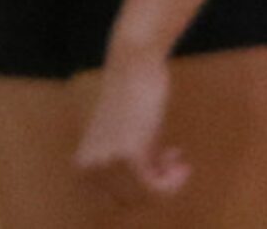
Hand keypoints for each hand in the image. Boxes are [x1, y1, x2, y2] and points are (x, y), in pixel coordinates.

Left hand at [75, 50, 187, 207]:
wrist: (134, 63)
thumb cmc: (135, 96)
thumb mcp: (132, 137)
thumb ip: (135, 163)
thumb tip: (151, 191)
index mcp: (84, 157)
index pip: (108, 200)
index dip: (137, 192)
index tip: (157, 171)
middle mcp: (90, 161)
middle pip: (126, 202)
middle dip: (154, 188)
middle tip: (172, 165)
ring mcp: (106, 158)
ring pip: (141, 198)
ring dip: (167, 185)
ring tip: (177, 161)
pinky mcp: (127, 153)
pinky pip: (154, 187)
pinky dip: (173, 181)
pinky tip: (181, 160)